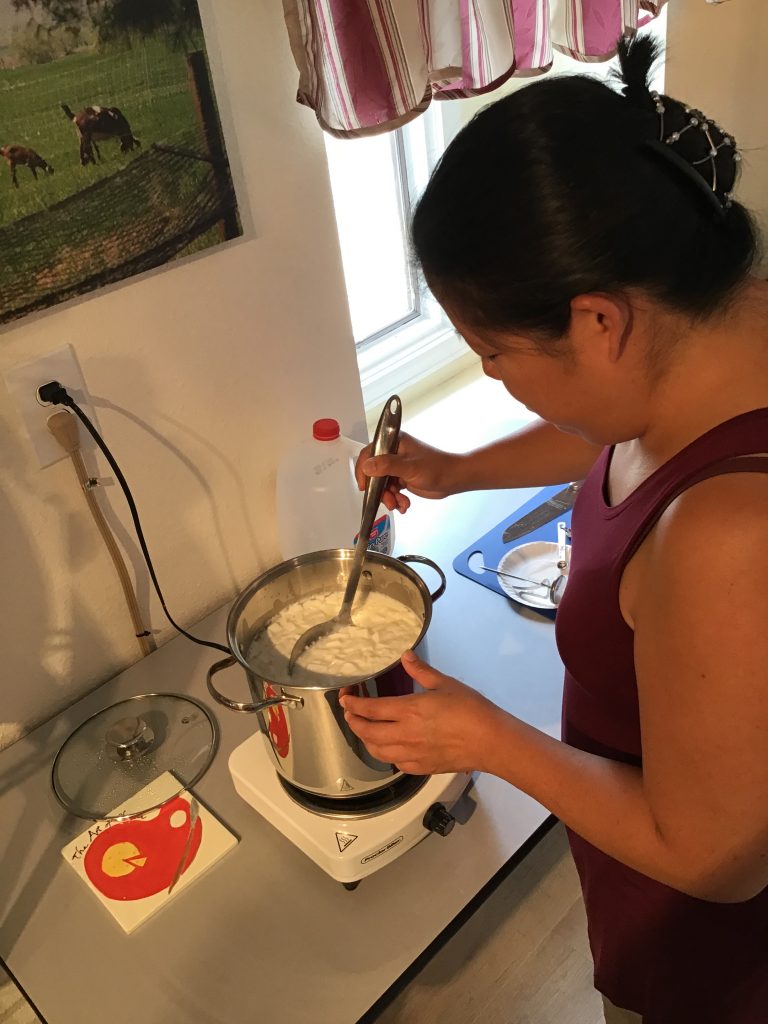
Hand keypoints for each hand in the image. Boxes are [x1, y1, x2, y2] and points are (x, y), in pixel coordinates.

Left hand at [339, 650, 502, 774]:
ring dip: (365, 740)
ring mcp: (411, 754)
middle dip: (353, 722)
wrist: (491, 741)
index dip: (352, 704)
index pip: (370, 709)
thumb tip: (405, 655)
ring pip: (377, 751)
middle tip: (349, 712)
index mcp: (409, 711)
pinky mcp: (421, 767)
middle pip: (366, 732)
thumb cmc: (471, 709)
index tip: (345, 698)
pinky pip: (395, 763)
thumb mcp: (445, 683)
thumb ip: (421, 670)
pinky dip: (385, 754)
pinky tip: (389, 747)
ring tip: (364, 729)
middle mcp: (404, 735)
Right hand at [354, 431, 462, 512]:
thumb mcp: (409, 467)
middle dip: (379, 490)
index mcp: (393, 442)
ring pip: (382, 484)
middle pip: (374, 472)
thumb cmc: (436, 468)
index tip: (364, 486)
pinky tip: (405, 505)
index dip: (363, 470)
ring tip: (399, 505)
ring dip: (388, 497)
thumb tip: (366, 466)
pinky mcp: (402, 478)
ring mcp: (397, 466)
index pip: (369, 453)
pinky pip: (391, 490)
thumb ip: (386, 466)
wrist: (454, 479)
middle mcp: (393, 452)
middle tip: (388, 500)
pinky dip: (396, 499)